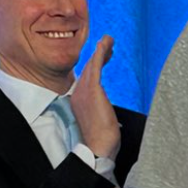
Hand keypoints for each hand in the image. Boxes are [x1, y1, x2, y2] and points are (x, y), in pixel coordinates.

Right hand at [70, 35, 121, 160]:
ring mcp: (84, 91)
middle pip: (90, 68)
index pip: (88, 77)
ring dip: (101, 50)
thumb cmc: (101, 140)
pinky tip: (103, 45)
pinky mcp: (92, 90)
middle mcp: (79, 93)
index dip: (96, 65)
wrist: (98, 147)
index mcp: (80, 100)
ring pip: (93, 65)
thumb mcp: (100, 121)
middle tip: (108, 42)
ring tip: (108, 39)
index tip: (104, 55)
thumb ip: (101, 111)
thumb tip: (107, 111)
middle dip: (99, 55)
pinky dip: (99, 55)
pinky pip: (95, 68)